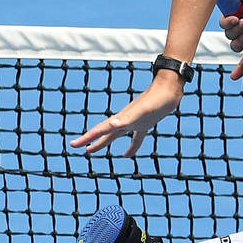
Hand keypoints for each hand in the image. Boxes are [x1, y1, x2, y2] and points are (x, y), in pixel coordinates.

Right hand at [69, 70, 185, 157]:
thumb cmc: (156, 99)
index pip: (100, 130)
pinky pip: (136, 137)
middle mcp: (125, 120)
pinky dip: (131, 147)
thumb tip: (112, 123)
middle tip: (81, 149)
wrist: (169, 88)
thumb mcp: (142, 111)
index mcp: (121, 119)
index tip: (73, 145)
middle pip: (105, 133)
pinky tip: (128, 154)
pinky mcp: (146, 122)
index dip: (87, 138)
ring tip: (93, 150)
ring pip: (116, 135)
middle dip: (92, 142)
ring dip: (105, 142)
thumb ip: (128, 118)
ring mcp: (135, 121)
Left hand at [223, 0, 242, 79]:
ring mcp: (235, 24)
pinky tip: (236, 16)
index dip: (241, 66)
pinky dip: (229, 21)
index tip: (235, 76)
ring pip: (228, 36)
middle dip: (239, 41)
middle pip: (235, 46)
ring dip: (235, 29)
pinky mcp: (228, 14)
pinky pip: (222, 25)